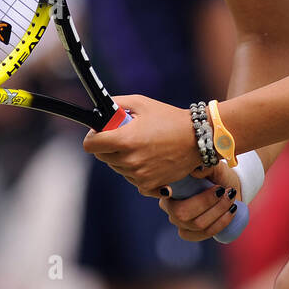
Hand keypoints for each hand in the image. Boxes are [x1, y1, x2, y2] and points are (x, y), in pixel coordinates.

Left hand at [82, 95, 203, 194]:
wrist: (197, 139)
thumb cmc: (169, 118)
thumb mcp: (141, 103)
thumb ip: (116, 104)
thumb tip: (100, 111)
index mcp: (125, 139)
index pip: (91, 145)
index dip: (93, 137)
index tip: (100, 132)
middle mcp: (130, 160)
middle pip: (103, 157)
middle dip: (110, 145)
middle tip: (128, 135)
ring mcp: (139, 175)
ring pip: (117, 168)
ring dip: (123, 158)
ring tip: (143, 145)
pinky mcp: (149, 185)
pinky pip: (131, 178)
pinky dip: (136, 170)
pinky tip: (150, 159)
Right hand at [159, 162, 241, 240]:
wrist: (228, 188)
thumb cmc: (217, 174)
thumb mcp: (214, 166)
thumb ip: (206, 167)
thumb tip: (196, 172)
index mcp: (169, 187)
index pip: (166, 193)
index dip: (172, 193)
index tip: (213, 189)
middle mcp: (169, 207)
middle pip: (182, 213)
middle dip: (207, 203)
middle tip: (225, 191)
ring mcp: (179, 223)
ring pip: (197, 225)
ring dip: (218, 212)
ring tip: (231, 199)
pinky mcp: (191, 234)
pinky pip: (204, 234)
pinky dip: (220, 223)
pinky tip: (230, 212)